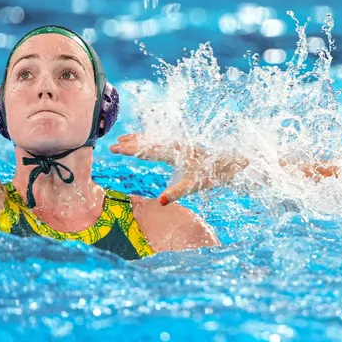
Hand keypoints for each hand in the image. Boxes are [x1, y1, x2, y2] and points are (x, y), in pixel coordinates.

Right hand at [110, 133, 248, 205]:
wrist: (228, 163)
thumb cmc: (210, 175)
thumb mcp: (192, 186)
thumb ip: (176, 193)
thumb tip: (161, 202)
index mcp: (174, 152)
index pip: (148, 149)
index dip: (131, 149)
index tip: (115, 148)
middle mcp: (174, 144)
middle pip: (148, 142)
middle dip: (130, 143)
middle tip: (112, 145)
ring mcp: (177, 144)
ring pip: (154, 139)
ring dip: (138, 139)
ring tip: (123, 139)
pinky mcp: (181, 146)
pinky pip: (160, 141)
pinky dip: (149, 140)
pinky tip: (144, 141)